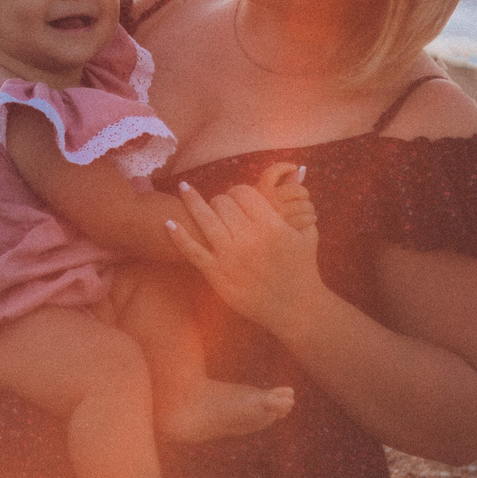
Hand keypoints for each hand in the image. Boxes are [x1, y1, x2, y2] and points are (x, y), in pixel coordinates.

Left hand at [166, 174, 330, 333]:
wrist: (296, 308)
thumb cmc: (303, 268)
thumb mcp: (308, 232)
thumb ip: (299, 199)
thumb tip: (299, 169)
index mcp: (271, 225)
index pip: (243, 192)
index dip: (238, 191)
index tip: (238, 196)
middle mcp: (249, 239)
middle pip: (222, 203)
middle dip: (221, 200)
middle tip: (222, 205)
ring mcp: (230, 257)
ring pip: (205, 219)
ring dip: (193, 202)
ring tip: (185, 189)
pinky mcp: (217, 275)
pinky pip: (192, 251)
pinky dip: (178, 235)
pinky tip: (168, 222)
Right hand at [258, 160, 318, 233]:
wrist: (263, 248)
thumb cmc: (270, 222)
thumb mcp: (273, 201)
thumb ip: (286, 183)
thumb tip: (301, 169)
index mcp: (258, 194)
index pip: (271, 172)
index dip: (284, 167)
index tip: (293, 167)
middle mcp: (264, 203)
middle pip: (295, 189)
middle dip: (303, 193)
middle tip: (304, 199)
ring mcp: (274, 215)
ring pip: (303, 204)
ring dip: (309, 208)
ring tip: (308, 211)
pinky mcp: (284, 228)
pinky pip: (305, 218)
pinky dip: (310, 218)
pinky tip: (310, 219)